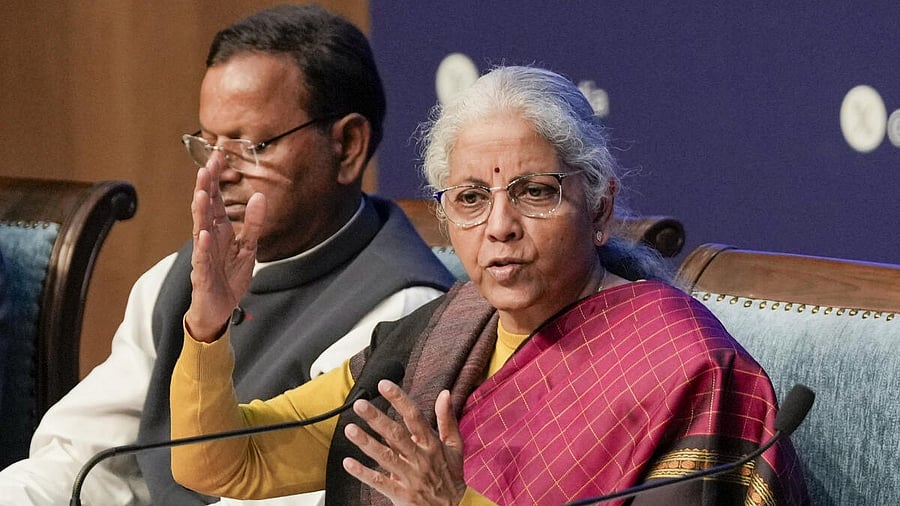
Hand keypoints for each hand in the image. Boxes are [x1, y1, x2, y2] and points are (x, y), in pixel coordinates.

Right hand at [184, 152, 265, 341]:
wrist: (218, 311)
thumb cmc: (229, 278)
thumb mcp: (248, 248)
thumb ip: (253, 224)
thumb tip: (259, 197)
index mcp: (220, 232)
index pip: (217, 201)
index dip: (216, 181)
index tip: (218, 158)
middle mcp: (209, 240)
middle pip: (205, 210)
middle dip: (205, 189)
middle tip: (205, 167)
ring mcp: (203, 256)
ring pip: (200, 230)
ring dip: (200, 213)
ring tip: (201, 194)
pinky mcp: (202, 275)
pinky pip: (202, 259)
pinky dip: (204, 247)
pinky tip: (204, 234)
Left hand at [343, 382, 465, 505]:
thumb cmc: (451, 476)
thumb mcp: (455, 447)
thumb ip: (447, 419)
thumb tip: (444, 393)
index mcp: (432, 444)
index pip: (414, 417)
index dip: (399, 400)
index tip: (384, 385)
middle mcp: (420, 458)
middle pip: (396, 435)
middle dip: (377, 419)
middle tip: (360, 405)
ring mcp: (409, 477)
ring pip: (385, 457)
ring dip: (366, 443)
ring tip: (350, 430)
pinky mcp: (401, 494)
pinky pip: (379, 482)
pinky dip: (363, 473)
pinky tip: (349, 463)